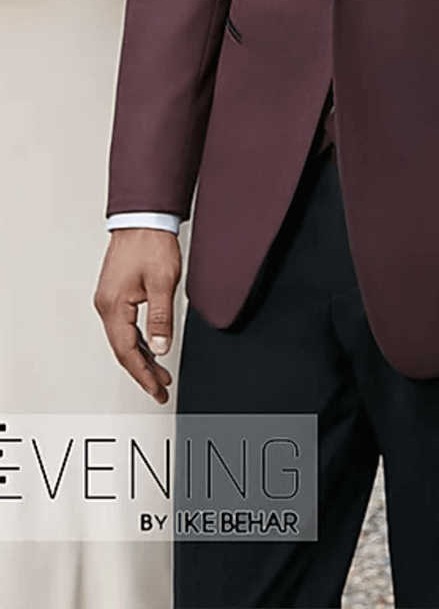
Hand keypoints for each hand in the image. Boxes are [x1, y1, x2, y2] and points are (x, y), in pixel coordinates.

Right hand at [94, 228, 181, 402]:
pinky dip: (138, 341)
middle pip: (123, 350)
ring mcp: (109, 300)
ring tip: (159, 373)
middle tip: (160, 388)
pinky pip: (124, 326)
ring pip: (123, 339)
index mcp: (114, 306)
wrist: (143, 218)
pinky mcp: (115, 294)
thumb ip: (160, 318)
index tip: (156, 389)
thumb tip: (161, 348)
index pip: (127, 352)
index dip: (143, 374)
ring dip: (141, 357)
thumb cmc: (150, 243)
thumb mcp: (162, 282)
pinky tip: (151, 348)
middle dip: (142, 372)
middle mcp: (106, 305)